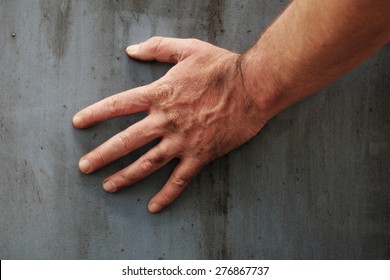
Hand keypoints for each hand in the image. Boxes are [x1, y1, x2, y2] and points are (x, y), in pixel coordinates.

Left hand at [72, 37, 265, 212]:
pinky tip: (153, 206)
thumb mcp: (188, 48)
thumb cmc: (222, 67)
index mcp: (160, 94)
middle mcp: (166, 120)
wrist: (254, 86)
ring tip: (108, 186)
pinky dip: (166, 195)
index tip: (78, 123)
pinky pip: (179, 179)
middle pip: (126, 141)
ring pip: (147, 164)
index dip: (95, 114)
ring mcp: (182, 141)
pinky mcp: (200, 155)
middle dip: (102, 155)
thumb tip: (131, 49)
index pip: (118, 105)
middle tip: (84, 167)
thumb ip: (157, 47)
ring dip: (125, 177)